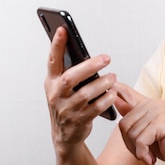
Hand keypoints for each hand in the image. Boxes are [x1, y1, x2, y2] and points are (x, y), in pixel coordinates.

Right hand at [44, 27, 117, 146]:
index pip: (53, 60)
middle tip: (106, 58)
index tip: (63, 29)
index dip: (57, 45)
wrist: (65, 135)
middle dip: (90, 66)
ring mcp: (67, 109)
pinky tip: (113, 93)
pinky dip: (106, 99)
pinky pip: (96, 108)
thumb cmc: (66, 104)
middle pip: (71, 77)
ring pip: (86, 93)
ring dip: (102, 83)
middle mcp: (56, 95)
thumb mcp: (61, 88)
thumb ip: (69, 72)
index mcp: (51, 82)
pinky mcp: (79, 120)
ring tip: (112, 77)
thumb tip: (87, 53)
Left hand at [113, 82, 164, 164]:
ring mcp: (158, 112)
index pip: (126, 92)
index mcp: (147, 104)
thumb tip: (114, 100)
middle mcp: (153, 104)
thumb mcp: (145, 131)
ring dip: (138, 150)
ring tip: (148, 154)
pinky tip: (150, 158)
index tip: (106, 83)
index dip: (114, 88)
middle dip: (129, 143)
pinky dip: (143, 153)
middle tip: (142, 151)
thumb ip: (131, 116)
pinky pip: (141, 140)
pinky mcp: (162, 123)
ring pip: (132, 133)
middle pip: (124, 123)